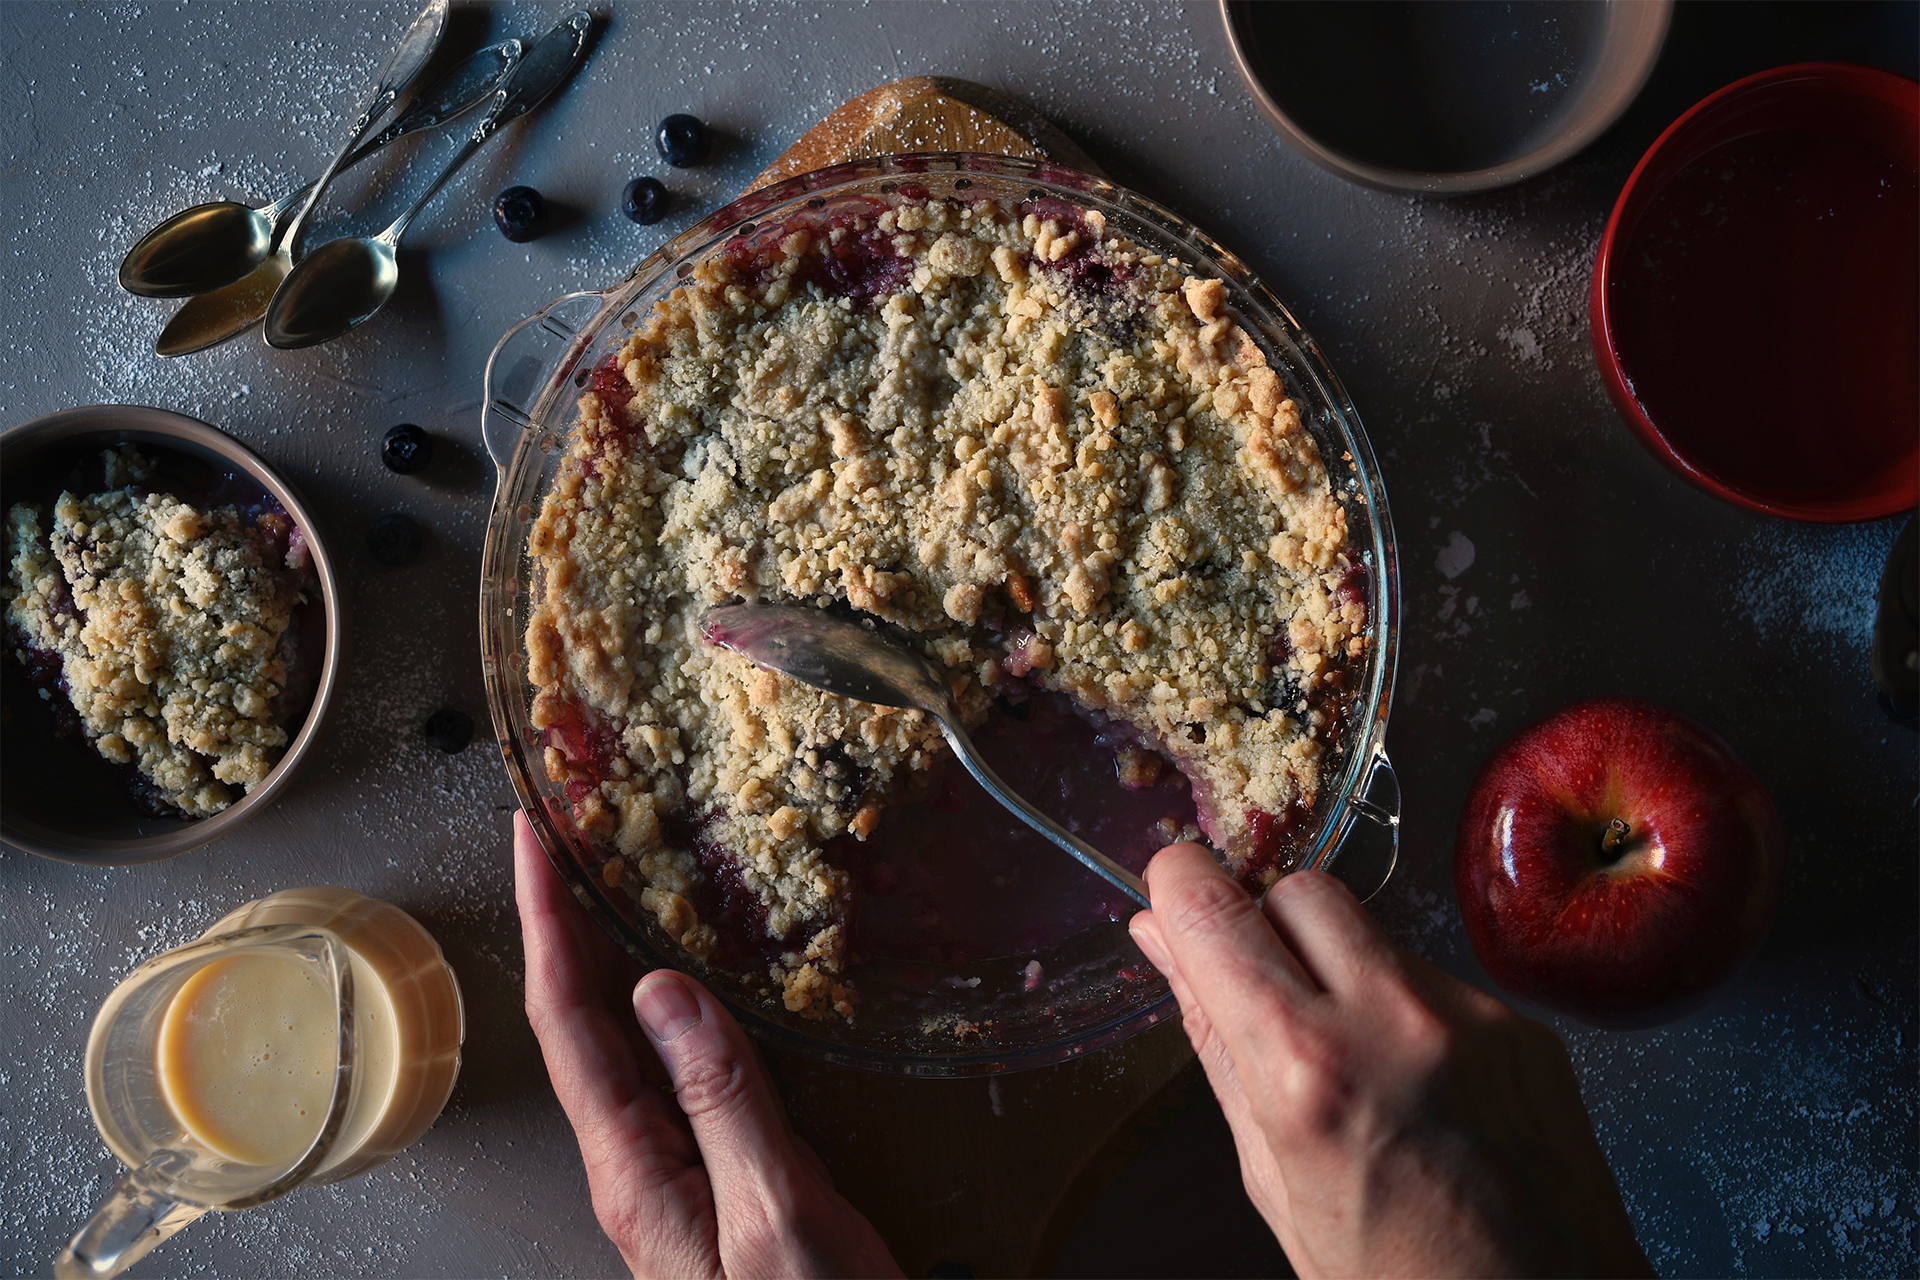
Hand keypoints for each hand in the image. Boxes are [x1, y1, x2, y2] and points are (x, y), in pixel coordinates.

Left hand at [514, 813, 899, 1278]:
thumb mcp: (775, 1212)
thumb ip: (723, 1101)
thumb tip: (665, 991)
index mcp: (634, 1167)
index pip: (568, 1020)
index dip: (548, 923)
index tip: (533, 844)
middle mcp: (636, 1162)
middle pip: (576, 1022)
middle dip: (559, 925)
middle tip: (559, 839)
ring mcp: (669, 1168)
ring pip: (615, 1041)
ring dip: (599, 957)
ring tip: (598, 885)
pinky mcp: (711, 1173)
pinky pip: (666, 1067)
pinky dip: (656, 1002)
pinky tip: (674, 978)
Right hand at [1128, 844, 1650, 1278]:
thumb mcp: (1272, 1182)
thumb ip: (1215, 1046)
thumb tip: (1160, 946)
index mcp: (1306, 1075)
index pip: (1216, 912)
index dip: (1178, 888)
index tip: (1170, 896)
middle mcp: (1394, 1023)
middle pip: (1298, 889)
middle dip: (1263, 923)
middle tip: (1259, 992)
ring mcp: (1473, 1018)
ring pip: (1371, 929)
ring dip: (1337, 968)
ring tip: (1348, 1063)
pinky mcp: (1525, 1027)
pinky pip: (1435, 979)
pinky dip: (1406, 1012)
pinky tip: (1415, 1087)